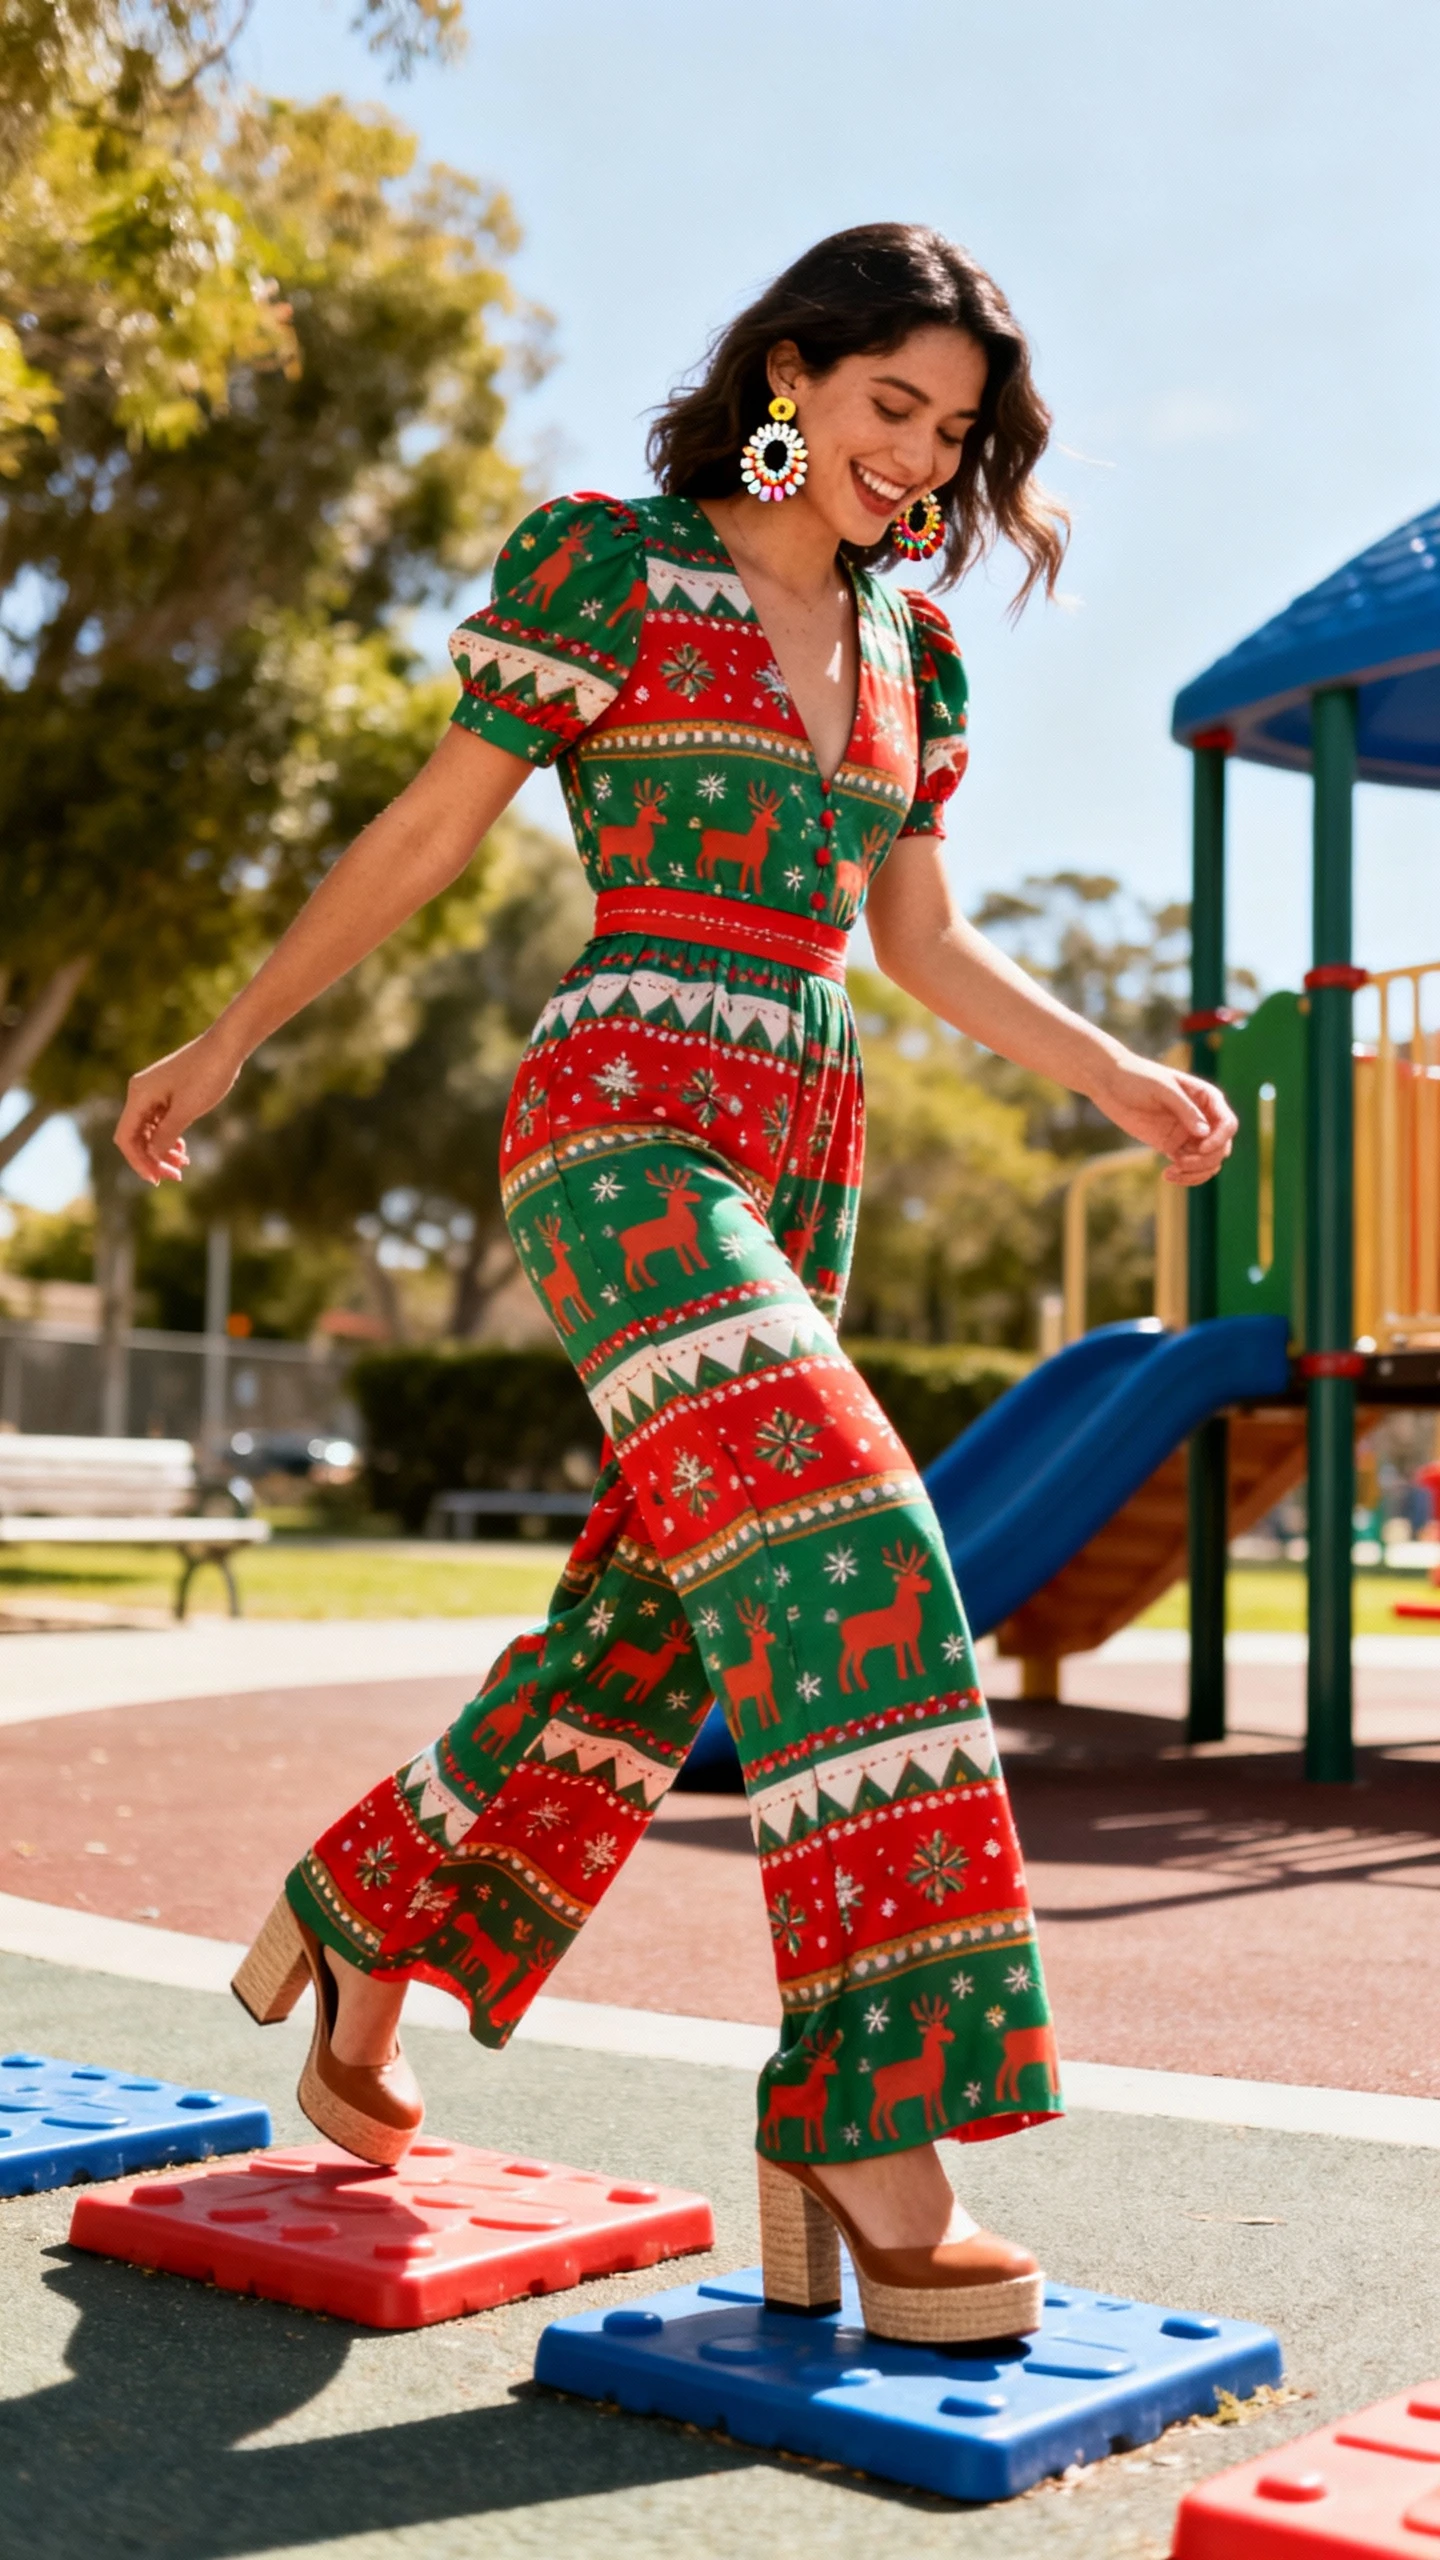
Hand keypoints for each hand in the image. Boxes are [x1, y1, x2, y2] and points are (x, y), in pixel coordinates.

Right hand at [114, 1030, 242, 1184]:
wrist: (226, 1046)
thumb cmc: (207, 1074)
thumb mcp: (187, 1110)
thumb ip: (166, 1135)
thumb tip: (151, 1156)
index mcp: (139, 1095)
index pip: (126, 1138)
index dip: (138, 1161)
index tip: (156, 1179)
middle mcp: (141, 1093)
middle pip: (136, 1137)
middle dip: (152, 1159)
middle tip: (175, 1176)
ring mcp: (153, 1093)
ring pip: (149, 1131)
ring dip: (162, 1150)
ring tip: (183, 1164)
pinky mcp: (167, 1093)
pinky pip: (160, 1122)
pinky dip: (169, 1137)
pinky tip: (183, 1149)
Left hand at [1091, 1051, 1236, 1186]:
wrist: (1109, 1082)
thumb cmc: (1137, 1077)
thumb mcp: (1162, 1088)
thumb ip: (1184, 1109)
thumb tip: (1204, 1133)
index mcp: (1206, 1098)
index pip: (1227, 1124)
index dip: (1220, 1139)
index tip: (1202, 1148)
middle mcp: (1202, 1117)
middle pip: (1221, 1147)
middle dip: (1207, 1160)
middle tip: (1181, 1163)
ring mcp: (1188, 1133)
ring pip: (1208, 1161)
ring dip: (1197, 1172)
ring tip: (1173, 1172)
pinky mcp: (1172, 1145)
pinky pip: (1188, 1166)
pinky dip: (1184, 1175)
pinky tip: (1167, 1174)